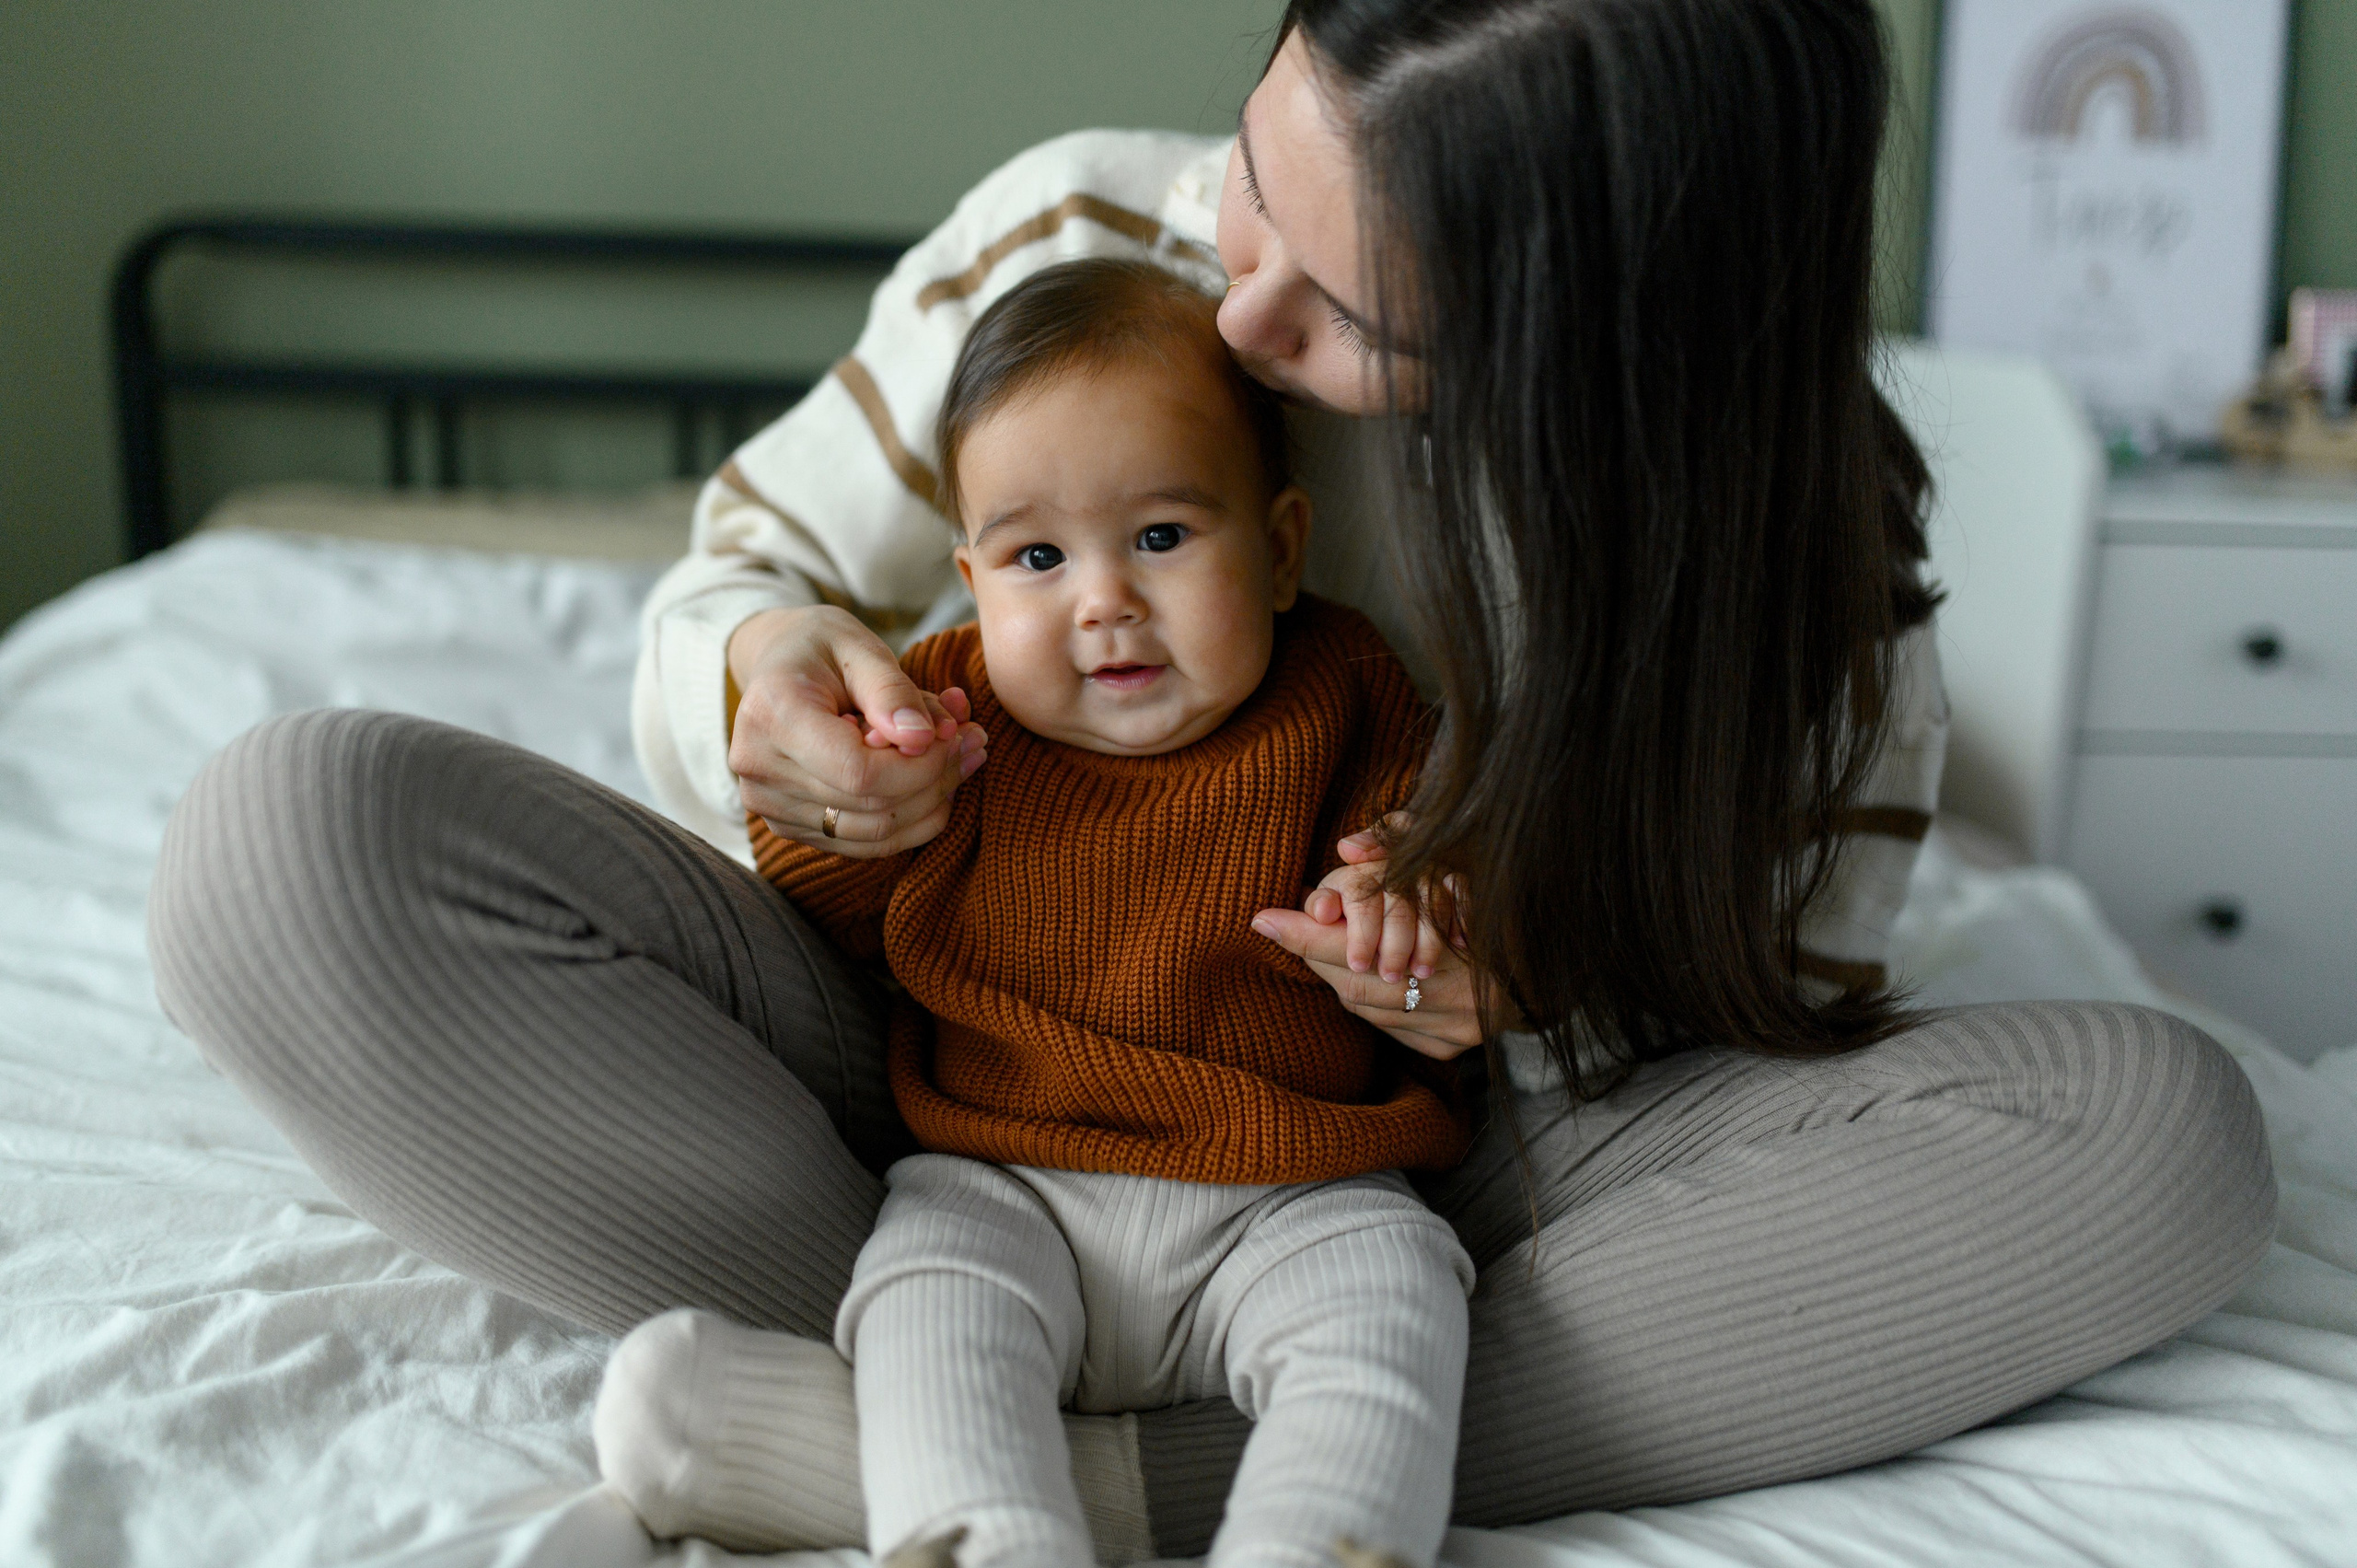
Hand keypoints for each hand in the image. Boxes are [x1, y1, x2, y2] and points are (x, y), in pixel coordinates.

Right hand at [726, 605, 986, 857]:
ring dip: (932, 802)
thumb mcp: (860, 647)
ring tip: (964, 756)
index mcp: (771, 716)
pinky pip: (864, 844)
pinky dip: (911, 820)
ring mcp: (768, 805)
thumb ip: (893, 690)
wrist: (778, 664)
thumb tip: (924, 740)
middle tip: (975, 740)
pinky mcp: (786, 825)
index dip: (922, 765)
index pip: (858, 772)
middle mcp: (758, 769)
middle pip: (869, 807)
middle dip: (937, 779)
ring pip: (873, 834)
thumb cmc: (823, 648)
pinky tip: (935, 783)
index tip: (957, 733)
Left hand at [1249, 817, 1497, 1060]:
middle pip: (1357, 985)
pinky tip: (1361, 977)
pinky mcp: (1452, 1044)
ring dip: (1339, 978)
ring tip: (1319, 948)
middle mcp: (1453, 995)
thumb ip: (1396, 846)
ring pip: (1370, 1009)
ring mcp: (1454, 1027)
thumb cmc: (1496, 896)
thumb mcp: (1450, 859)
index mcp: (1454, 944)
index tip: (1263, 917)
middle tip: (1279, 928)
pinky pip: (1390, 1027)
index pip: (1356, 950)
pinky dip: (1369, 1001)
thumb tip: (1346, 847)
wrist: (1549, 956)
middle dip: (1316, 955)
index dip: (1307, 934)